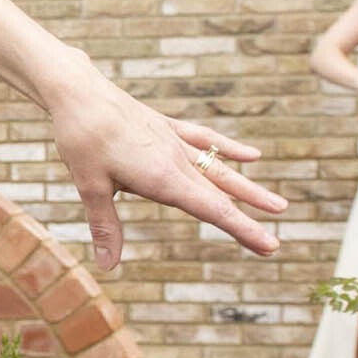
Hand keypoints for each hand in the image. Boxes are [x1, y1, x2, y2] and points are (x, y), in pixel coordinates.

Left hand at [40, 65, 284, 269]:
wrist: (78, 91)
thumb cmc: (81, 139)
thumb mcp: (90, 187)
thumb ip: (106, 226)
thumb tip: (108, 266)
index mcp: (163, 178)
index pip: (213, 210)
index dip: (243, 230)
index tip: (270, 246)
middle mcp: (176, 160)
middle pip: (221, 195)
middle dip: (248, 220)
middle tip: (276, 244)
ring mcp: (174, 141)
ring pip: (220, 169)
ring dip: (248, 189)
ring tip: (279, 205)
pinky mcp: (165, 126)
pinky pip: (204, 139)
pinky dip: (229, 148)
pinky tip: (252, 155)